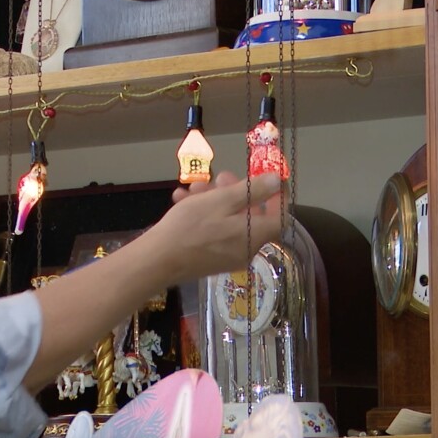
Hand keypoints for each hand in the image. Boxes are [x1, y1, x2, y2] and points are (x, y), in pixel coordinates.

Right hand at [152, 171, 283, 282]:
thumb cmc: (191, 227)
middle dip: (235, 191)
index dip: (276, 196)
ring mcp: (229, 255)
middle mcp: (247, 248)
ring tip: (192, 188)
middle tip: (218, 177)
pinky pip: (216, 232)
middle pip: (251, 215)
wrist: (158, 260)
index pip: (280, 216)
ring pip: (229, 220)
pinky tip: (182, 201)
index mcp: (255, 235)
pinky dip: (204, 215)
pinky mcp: (212, 258)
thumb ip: (252, 190)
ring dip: (214, 200)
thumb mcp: (221, 201)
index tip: (264, 179)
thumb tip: (277, 181)